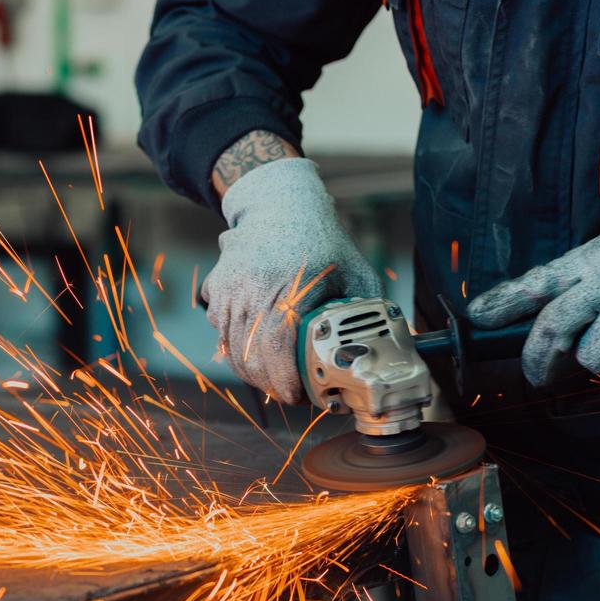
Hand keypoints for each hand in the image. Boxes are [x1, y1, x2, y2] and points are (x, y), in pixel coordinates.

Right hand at [202, 157, 381, 401]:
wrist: (282, 203)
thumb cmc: (322, 239)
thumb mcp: (356, 273)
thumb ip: (368, 311)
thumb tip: (383, 347)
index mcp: (289, 293)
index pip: (277, 355)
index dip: (286, 384)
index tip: (300, 397)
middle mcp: (252, 292)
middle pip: (250, 360)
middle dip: (270, 385)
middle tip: (291, 392)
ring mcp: (229, 290)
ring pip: (231, 350)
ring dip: (251, 371)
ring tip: (275, 377)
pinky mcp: (216, 287)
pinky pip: (219, 331)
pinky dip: (235, 348)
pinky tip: (256, 351)